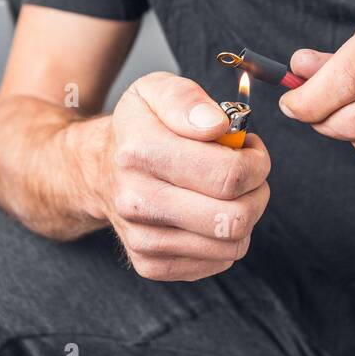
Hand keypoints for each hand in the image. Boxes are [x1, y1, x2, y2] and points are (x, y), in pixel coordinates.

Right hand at [94, 72, 270, 280]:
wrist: (97, 170)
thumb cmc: (137, 128)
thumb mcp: (154, 91)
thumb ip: (187, 99)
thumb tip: (217, 125)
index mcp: (139, 152)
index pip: (228, 175)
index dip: (256, 162)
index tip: (251, 149)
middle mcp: (136, 201)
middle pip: (233, 218)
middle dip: (257, 192)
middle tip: (248, 173)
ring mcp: (141, 238)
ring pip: (231, 245)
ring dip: (246, 216)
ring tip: (231, 192)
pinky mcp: (149, 264)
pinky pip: (217, 262)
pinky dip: (226, 239)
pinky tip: (211, 213)